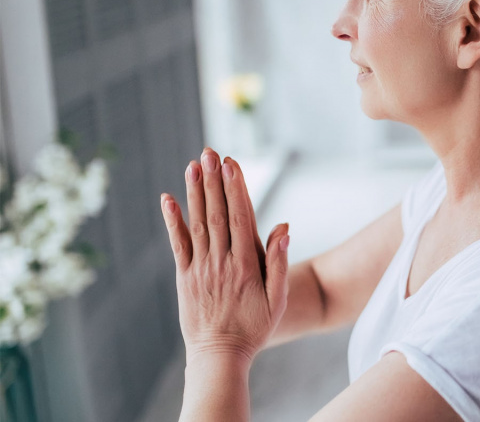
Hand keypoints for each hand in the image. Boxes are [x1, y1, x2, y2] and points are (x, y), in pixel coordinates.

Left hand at [160, 148, 289, 364]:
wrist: (219, 356)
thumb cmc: (255, 327)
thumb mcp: (278, 299)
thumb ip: (279, 262)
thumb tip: (283, 227)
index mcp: (246, 265)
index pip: (241, 217)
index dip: (236, 188)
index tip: (232, 164)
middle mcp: (221, 262)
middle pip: (217, 213)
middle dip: (214, 181)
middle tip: (210, 153)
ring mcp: (200, 269)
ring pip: (198, 224)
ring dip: (195, 192)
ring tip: (193, 165)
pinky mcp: (185, 277)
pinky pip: (178, 244)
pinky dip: (173, 221)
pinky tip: (168, 199)